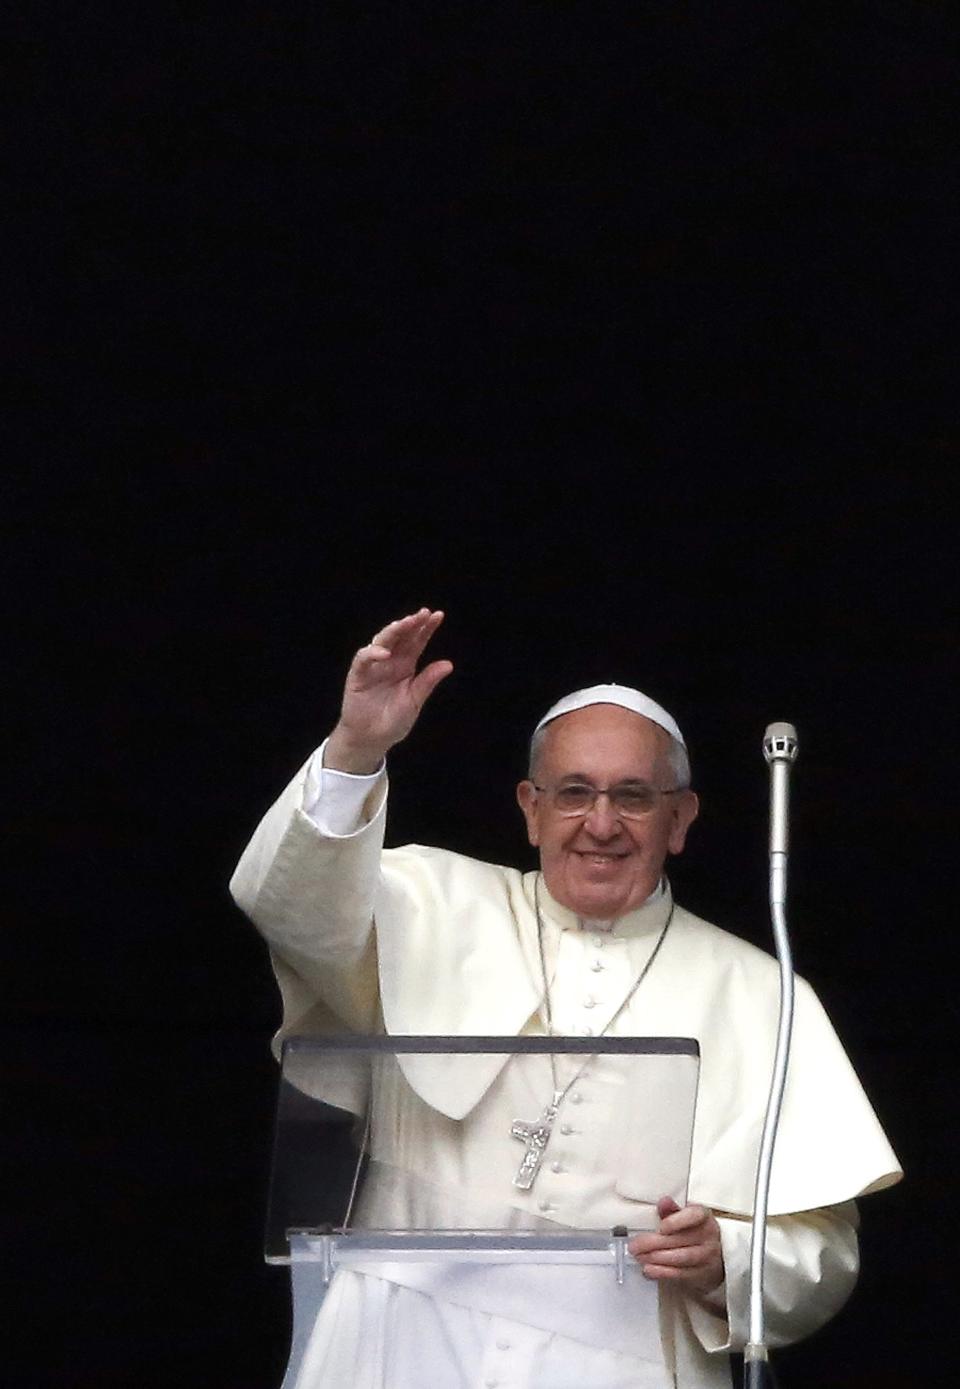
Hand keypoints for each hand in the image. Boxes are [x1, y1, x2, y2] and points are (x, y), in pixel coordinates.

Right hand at [325, 609, 452, 772]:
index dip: (426, 629)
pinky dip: (372, 653)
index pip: (417, 642)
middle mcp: (390, 662)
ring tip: (406, 623)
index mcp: (406, 665)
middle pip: (401, 637)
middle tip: (424, 614)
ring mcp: (373, 666)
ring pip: (382, 641)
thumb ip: (428, 682)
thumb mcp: (415, 701)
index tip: (438, 616)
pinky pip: (363, 659)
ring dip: (393, 631)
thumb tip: (449, 664)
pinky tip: (384, 652)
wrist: (373, 739)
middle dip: (411, 624)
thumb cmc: (394, 720)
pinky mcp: (358, 675)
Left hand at [628, 1196, 723, 1295]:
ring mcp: (706, 1256)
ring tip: (639, 1256)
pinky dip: (661, 1272)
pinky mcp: (700, 1273)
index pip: (694, 1216)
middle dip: (654, 1243)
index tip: (661, 1227)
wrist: (713, 1255)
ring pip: (680, 1258)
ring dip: (656, 1258)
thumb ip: (672, 1210)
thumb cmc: (694, 1230)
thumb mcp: (685, 1216)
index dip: (677, 1221)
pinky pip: (679, 1274)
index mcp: (703, 1217)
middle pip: (680, 1239)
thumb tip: (664, 1202)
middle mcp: (708, 1236)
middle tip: (635, 1245)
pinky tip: (648, 1269)